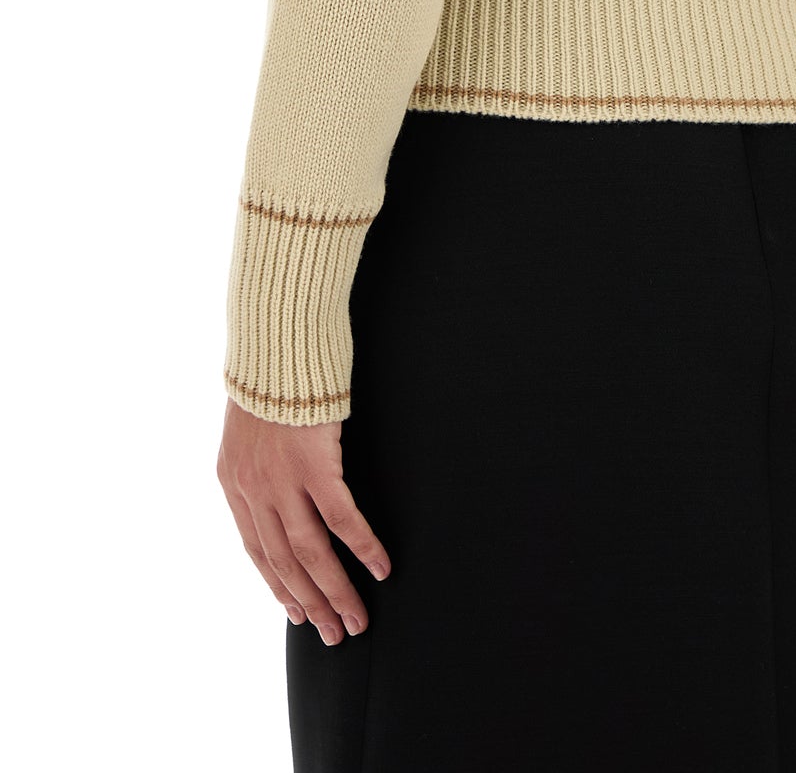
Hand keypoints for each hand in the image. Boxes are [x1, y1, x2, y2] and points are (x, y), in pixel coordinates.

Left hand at [216, 397, 391, 644]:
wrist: (274, 343)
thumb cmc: (269, 378)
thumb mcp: (246, 429)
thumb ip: (257, 465)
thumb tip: (276, 490)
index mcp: (234, 483)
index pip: (256, 550)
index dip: (277, 585)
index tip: (296, 612)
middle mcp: (253, 490)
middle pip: (283, 562)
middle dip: (310, 603)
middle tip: (333, 634)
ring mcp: (283, 480)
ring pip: (310, 552)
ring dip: (335, 591)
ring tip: (356, 619)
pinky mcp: (315, 465)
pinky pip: (342, 518)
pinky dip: (362, 547)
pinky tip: (381, 568)